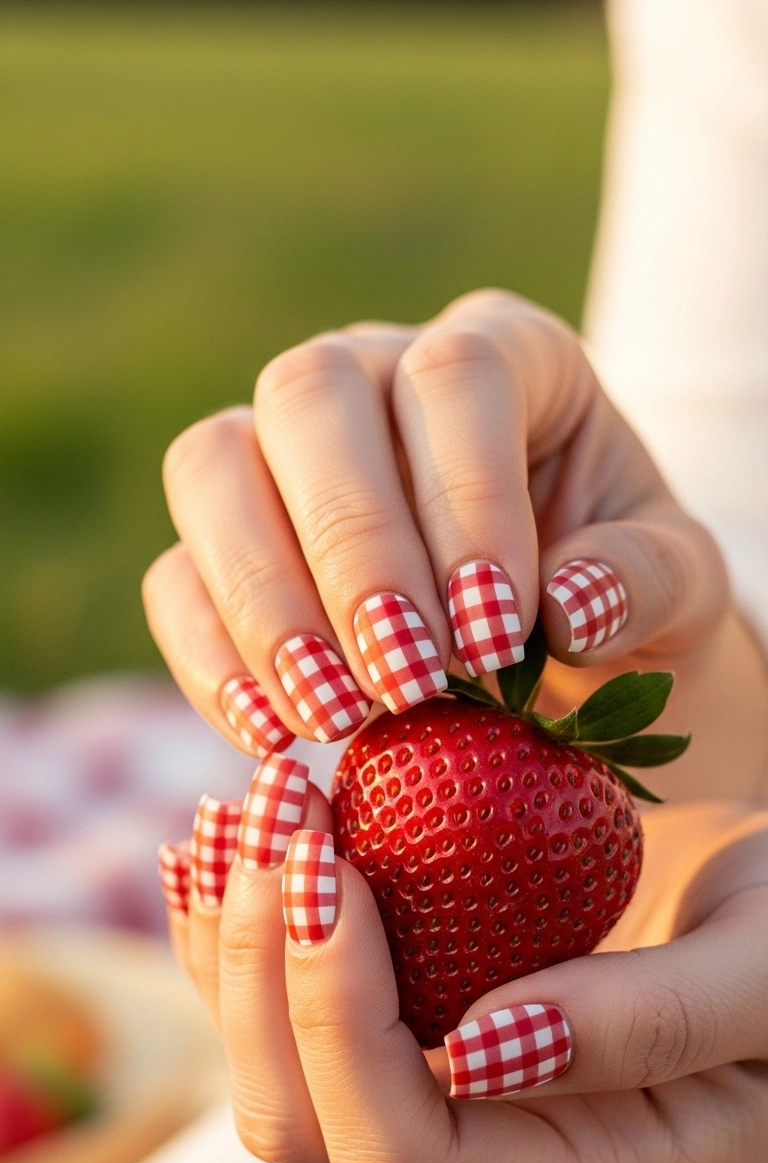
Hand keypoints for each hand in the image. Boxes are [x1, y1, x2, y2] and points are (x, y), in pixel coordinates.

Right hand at [143, 288, 767, 803]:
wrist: (568, 658)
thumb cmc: (623, 598)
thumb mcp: (677, 589)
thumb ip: (647, 579)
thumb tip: (566, 602)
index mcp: (505, 355)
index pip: (456, 375)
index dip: (466, 497)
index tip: (497, 630)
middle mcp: (377, 374)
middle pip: (311, 395)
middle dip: (353, 548)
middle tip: (405, 678)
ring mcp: (285, 453)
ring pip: (214, 466)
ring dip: (265, 598)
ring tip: (334, 713)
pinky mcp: (227, 545)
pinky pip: (178, 578)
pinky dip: (212, 659)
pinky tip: (271, 734)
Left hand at [162, 767, 767, 1162]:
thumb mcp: (767, 966)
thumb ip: (654, 1023)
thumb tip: (484, 1048)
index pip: (404, 1153)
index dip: (339, 1019)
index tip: (329, 862)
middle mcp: (492, 1156)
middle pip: (308, 1123)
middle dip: (263, 970)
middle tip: (275, 807)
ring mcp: (445, 1094)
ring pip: (276, 1065)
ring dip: (235, 937)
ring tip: (243, 802)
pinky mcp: (418, 1025)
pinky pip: (293, 996)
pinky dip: (245, 918)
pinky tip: (234, 828)